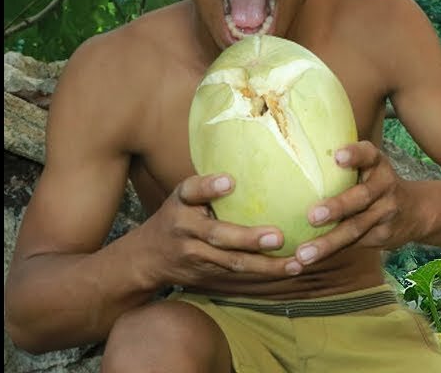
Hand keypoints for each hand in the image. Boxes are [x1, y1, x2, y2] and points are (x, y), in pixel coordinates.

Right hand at [142, 173, 295, 286]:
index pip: (191, 191)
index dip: (208, 187)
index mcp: (181, 204)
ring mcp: (196, 257)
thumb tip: (248, 165)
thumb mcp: (183, 196)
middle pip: (218, 236)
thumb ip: (207, 185)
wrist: (145, 259)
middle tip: (278, 237)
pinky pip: (238, 275)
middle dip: (249, 239)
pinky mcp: (206, 276)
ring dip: (266, 265)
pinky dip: (264, 275)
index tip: (228, 182)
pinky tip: (289, 270)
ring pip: (233, 263)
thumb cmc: (176, 217)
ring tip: (295, 264)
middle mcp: (186, 231)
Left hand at [288, 141, 409, 271]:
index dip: (354, 154)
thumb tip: (289, 159)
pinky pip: (353, 245)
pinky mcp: (382, 235)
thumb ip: (341, 167)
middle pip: (361, 197)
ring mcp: (385, 212)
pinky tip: (305, 262)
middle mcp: (384, 186)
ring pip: (355, 228)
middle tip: (312, 216)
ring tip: (303, 253)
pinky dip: (329, 253)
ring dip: (328, 242)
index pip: (368, 154)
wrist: (416, 211)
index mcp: (377, 164)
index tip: (338, 157)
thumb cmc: (373, 184)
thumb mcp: (367, 168)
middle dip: (337, 207)